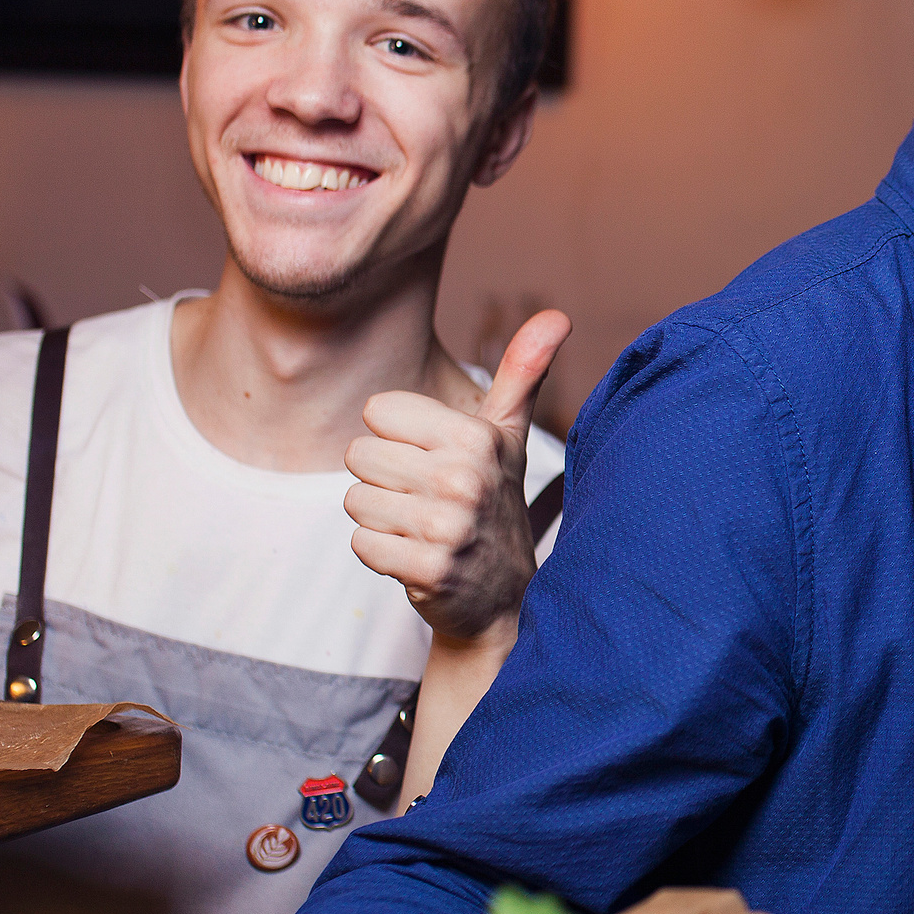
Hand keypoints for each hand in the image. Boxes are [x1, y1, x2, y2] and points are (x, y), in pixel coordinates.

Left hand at [344, 309, 570, 641]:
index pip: (378, 412)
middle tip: (426, 499)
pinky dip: (380, 554)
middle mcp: (464, 479)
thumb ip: (523, 373)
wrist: (504, 596)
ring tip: (421, 528)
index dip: (397, 438)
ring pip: (355, 500)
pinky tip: (415, 556)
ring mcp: (447, 528)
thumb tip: (557, 316)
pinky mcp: (429, 571)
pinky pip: (361, 545)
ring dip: (380, 518)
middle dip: (385, 480)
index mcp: (476, 437)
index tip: (433, 462)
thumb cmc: (494, 502)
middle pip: (359, 455)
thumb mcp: (509, 437)